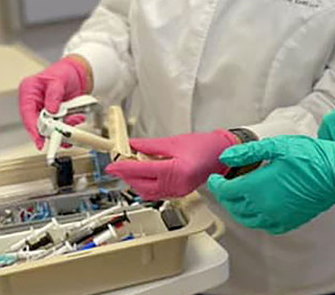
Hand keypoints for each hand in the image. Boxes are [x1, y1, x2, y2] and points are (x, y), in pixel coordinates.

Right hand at [18, 56, 89, 148]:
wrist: (77, 74)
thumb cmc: (63, 72)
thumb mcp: (58, 79)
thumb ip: (54, 94)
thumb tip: (51, 110)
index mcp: (29, 91)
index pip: (27, 112)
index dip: (32, 127)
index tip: (39, 138)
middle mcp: (34, 103)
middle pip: (37, 123)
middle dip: (50, 130)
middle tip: (60, 134)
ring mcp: (45, 111)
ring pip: (50, 126)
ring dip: (62, 127)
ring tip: (74, 120)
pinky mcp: (55, 116)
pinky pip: (60, 125)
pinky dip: (69, 125)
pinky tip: (76, 119)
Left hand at [105, 130, 238, 199]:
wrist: (222, 155)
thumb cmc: (204, 146)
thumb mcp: (175, 141)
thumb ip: (151, 145)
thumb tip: (133, 145)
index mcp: (175, 170)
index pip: (142, 170)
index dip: (124, 168)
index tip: (113, 165)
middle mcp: (175, 185)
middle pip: (142, 185)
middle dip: (128, 176)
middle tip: (119, 165)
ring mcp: (177, 192)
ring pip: (147, 192)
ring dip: (136, 181)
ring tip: (129, 169)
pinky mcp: (178, 193)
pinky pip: (157, 193)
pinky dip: (147, 185)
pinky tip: (144, 176)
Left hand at [208, 135, 334, 233]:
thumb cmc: (310, 157)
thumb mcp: (277, 146)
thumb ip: (249, 152)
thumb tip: (226, 157)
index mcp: (258, 187)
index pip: (227, 191)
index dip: (217, 185)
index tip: (214, 177)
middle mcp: (264, 207)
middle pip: (234, 207)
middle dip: (225, 196)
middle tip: (223, 184)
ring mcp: (276, 217)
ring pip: (247, 218)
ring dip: (238, 208)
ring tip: (238, 195)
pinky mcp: (288, 222)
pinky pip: (263, 224)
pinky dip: (254, 217)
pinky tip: (258, 205)